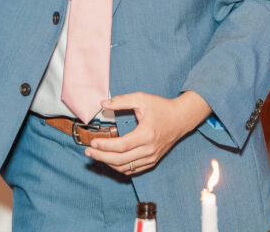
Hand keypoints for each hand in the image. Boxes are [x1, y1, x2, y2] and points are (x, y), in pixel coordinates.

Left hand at [85, 91, 210, 174]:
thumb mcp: (142, 98)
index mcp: (146, 134)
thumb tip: (103, 103)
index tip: (93, 142)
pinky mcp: (152, 161)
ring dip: (108, 164)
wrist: (181, 118)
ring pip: (126, 168)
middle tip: (88, 152)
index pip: (121, 146)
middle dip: (101, 157)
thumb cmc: (162, 107)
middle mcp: (149, 149)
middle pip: (121, 160)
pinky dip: (119, 167)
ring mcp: (152, 157)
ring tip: (96, 156)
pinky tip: (109, 160)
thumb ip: (122, 100)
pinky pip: (133, 170)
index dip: (105, 146)